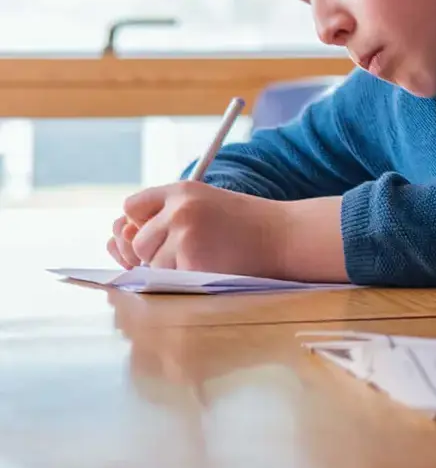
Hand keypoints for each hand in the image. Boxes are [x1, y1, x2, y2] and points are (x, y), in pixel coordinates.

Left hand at [109, 185, 346, 280]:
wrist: (285, 236)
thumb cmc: (246, 226)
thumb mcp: (206, 207)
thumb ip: (166, 217)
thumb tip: (117, 238)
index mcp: (182, 189)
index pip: (132, 207)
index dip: (142, 224)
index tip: (162, 234)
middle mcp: (178, 207)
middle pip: (137, 239)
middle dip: (154, 252)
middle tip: (191, 251)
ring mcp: (183, 232)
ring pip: (149, 262)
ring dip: (170, 267)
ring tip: (205, 257)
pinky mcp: (190, 258)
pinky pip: (166, 277)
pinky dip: (184, 278)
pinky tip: (210, 266)